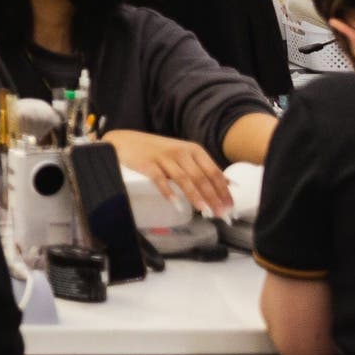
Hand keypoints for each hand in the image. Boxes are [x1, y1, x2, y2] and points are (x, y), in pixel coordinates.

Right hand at [102, 128, 233, 216]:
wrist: (125, 141)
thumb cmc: (157, 150)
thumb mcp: (183, 154)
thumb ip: (203, 167)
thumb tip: (228, 183)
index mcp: (193, 150)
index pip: (213, 172)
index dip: (223, 190)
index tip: (229, 206)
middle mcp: (180, 152)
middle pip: (200, 177)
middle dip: (213, 197)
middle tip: (220, 213)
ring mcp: (163, 157)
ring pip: (183, 179)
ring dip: (195, 196)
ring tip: (204, 211)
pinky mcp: (147, 163)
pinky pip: (159, 179)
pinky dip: (168, 191)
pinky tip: (176, 203)